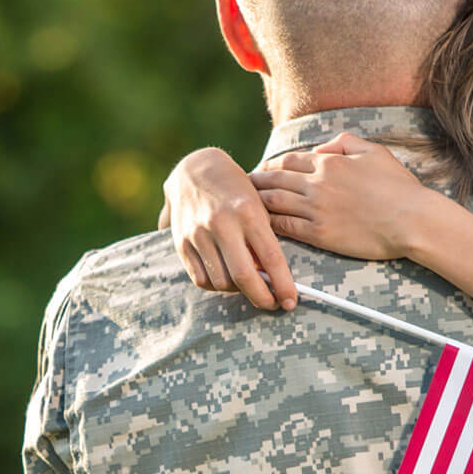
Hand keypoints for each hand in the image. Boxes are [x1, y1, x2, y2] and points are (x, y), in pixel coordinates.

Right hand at [162, 147, 296, 310]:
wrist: (195, 170)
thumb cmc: (238, 190)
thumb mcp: (258, 206)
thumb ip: (264, 239)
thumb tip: (272, 279)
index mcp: (248, 212)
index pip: (271, 257)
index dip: (283, 284)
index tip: (291, 301)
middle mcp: (222, 223)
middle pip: (244, 276)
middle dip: (262, 298)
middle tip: (273, 304)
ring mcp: (198, 234)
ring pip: (221, 282)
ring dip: (239, 290)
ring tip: (250, 284)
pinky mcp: (181, 243)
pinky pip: (201, 279)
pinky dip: (217, 286)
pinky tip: (228, 279)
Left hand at [253, 133, 437, 260]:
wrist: (412, 220)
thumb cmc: (399, 186)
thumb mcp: (375, 152)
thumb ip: (345, 142)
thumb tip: (322, 149)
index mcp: (330, 163)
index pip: (289, 161)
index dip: (271, 166)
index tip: (262, 171)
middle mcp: (317, 184)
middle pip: (274, 180)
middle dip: (255, 182)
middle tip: (242, 187)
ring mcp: (316, 210)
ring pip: (274, 203)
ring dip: (256, 202)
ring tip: (244, 206)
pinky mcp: (320, 234)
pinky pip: (285, 227)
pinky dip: (269, 224)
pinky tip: (261, 226)